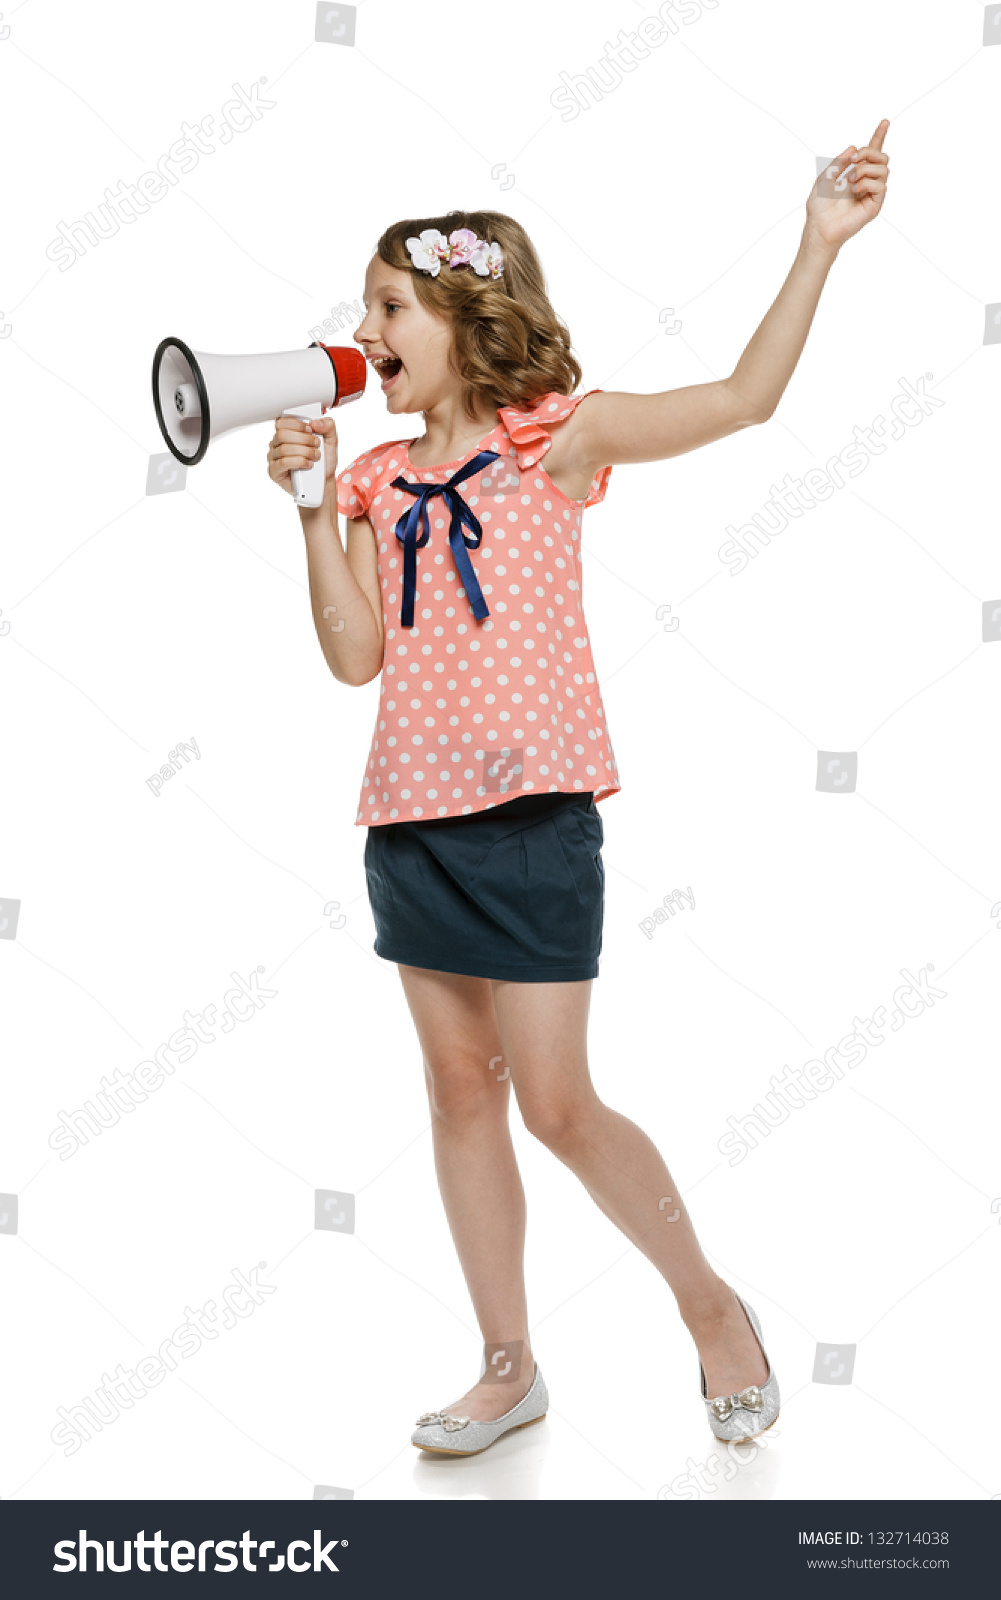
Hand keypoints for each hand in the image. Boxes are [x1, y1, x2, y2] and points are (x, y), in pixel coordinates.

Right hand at [266, 411, 338, 498]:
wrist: (323, 480)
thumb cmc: (323, 461)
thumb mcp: (330, 440)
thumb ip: (327, 426)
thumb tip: (315, 422)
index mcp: (287, 432)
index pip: (282, 422)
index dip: (296, 424)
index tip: (310, 429)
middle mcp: (277, 443)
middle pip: (282, 434)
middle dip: (303, 439)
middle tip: (316, 444)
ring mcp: (274, 457)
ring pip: (284, 449)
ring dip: (304, 452)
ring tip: (315, 456)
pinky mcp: (274, 471)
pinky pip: (283, 463)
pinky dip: (299, 462)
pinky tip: (308, 464)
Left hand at [806, 120, 889, 250]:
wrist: (819, 226)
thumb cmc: (820, 206)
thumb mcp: (826, 177)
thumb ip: (840, 161)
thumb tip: (855, 147)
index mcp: (856, 174)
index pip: (872, 153)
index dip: (879, 136)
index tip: (885, 121)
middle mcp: (867, 181)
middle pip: (882, 157)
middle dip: (869, 151)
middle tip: (854, 160)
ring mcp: (872, 193)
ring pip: (884, 168)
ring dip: (866, 168)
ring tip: (851, 180)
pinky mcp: (875, 205)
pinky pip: (881, 185)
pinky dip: (866, 182)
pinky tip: (855, 189)